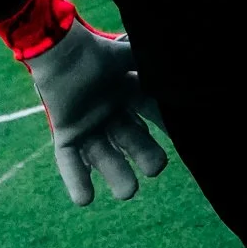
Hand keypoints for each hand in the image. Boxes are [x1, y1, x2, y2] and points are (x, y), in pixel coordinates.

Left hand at [0, 0, 167, 205]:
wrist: (59, 47)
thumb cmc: (95, 50)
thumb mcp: (131, 55)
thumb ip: (153, 62)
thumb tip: (185, 66)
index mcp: (130, 91)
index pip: (154, 114)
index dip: (168, 127)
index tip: (188, 140)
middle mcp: (113, 112)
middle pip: (133, 141)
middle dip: (146, 156)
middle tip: (154, 168)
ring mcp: (89, 124)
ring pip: (105, 155)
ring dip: (116, 174)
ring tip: (127, 193)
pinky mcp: (66, 132)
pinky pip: (70, 161)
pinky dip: (77, 179)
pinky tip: (85, 200)